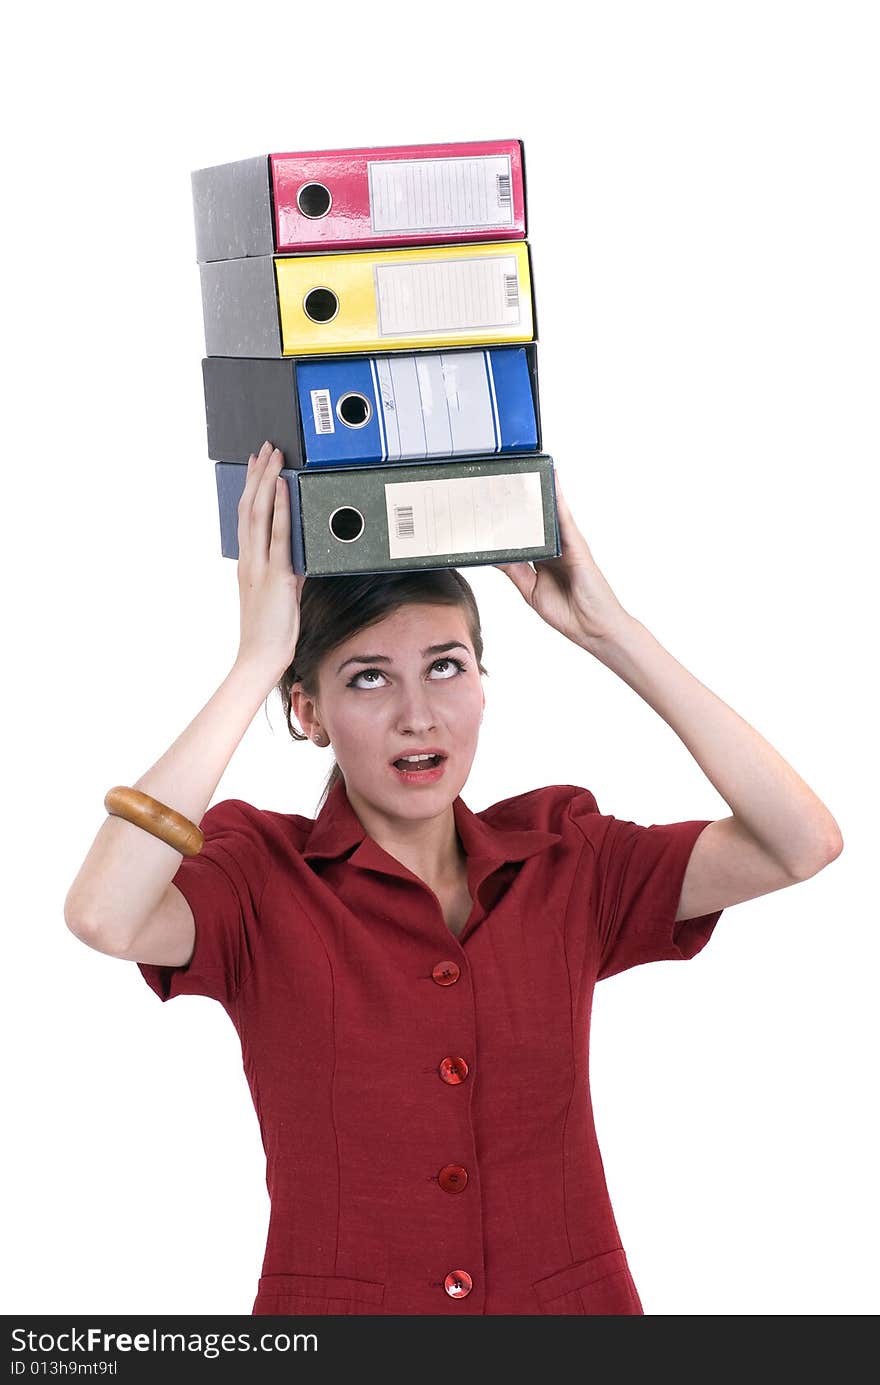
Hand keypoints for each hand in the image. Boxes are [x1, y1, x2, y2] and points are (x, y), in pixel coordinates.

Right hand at [234, 441, 304, 677]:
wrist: (259, 657)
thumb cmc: (269, 632)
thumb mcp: (278, 595)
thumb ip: (287, 572)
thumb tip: (299, 557)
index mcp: (247, 564)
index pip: (246, 517)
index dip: (251, 488)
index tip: (255, 466)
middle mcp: (249, 560)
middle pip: (249, 508)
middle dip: (258, 475)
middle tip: (265, 449)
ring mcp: (260, 567)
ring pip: (260, 515)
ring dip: (267, 483)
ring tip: (274, 458)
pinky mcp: (276, 577)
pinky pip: (279, 537)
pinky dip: (281, 509)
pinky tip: (284, 490)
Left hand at [494, 467, 631, 645]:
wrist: (594, 628)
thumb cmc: (568, 612)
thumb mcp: (530, 590)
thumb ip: (513, 571)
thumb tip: (492, 554)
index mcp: (543, 558)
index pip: (522, 534)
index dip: (506, 522)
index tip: (487, 509)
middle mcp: (556, 548)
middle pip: (534, 521)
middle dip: (518, 505)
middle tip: (497, 485)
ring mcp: (568, 544)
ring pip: (549, 515)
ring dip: (538, 495)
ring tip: (522, 474)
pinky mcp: (577, 545)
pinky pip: (565, 519)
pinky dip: (558, 500)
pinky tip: (551, 483)